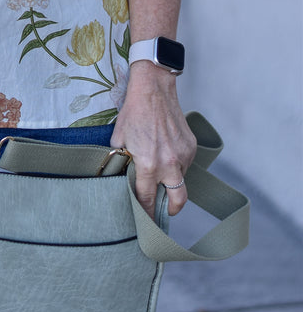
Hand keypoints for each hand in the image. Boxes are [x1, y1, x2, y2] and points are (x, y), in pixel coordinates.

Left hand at [110, 63, 196, 216]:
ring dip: (171, 182)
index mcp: (148, 165)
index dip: (145, 213)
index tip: (144, 221)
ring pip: (181, 181)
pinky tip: (166, 151)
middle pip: (176, 202)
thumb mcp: (119, 139)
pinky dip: (177, 165)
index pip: (147, 199)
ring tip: (159, 169)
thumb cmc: (133, 113)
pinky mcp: (191, 146)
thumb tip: (121, 176)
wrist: (154, 89)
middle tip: (162, 210)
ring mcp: (183, 155)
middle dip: (169, 210)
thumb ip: (122, 161)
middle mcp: (169, 164)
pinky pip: (185, 164)